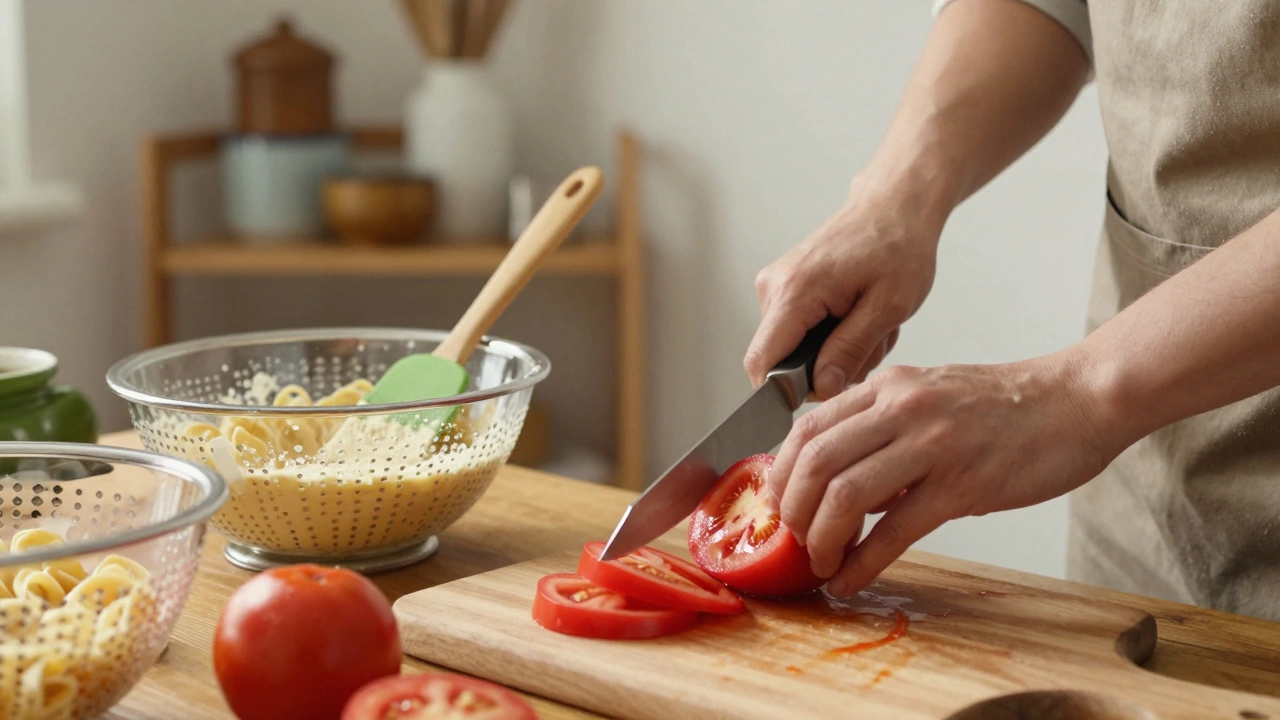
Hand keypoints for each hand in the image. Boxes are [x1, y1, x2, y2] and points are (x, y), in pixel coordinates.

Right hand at [745, 176, 943, 398]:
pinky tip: (857, 315)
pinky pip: (799, 332)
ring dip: (835, 350)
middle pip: (781, 361)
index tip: (828, 388)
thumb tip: (821, 389)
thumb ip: (851, 351)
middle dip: (827, 367)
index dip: (786, 390)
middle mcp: (773, 287)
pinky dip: (832, 334)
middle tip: (871, 342)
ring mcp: (775, 286)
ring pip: (794, 350)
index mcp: (795, 291)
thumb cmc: (897, 246)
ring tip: (869, 324)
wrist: (893, 206)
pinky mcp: (784, 287)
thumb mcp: (887, 306)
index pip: (762, 362)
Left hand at [766, 355, 1119, 597]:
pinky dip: (862, 562)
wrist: (1079, 400)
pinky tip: (850, 579)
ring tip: (821, 561)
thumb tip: (843, 483)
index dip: (782, 473)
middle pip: (814, 461)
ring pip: (844, 494)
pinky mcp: (963, 483)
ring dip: (821, 538)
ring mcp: (932, 444)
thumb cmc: (1008, 407)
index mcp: (888, 386)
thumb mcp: (931, 397)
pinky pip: (895, 530)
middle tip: (794, 538)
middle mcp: (901, 407)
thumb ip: (883, 430)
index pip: (807, 427)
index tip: (778, 504)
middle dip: (792, 509)